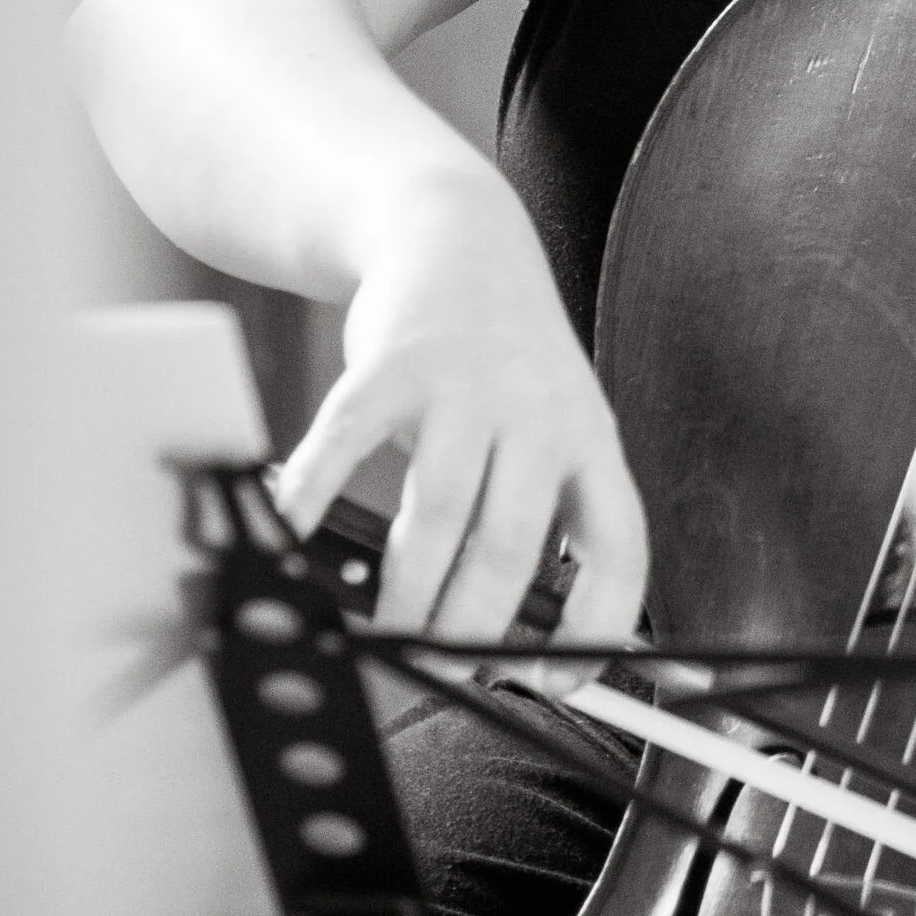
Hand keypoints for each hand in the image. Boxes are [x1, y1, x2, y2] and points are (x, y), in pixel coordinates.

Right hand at [273, 159, 648, 661]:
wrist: (458, 235)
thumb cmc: (507, 362)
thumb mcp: (556, 427)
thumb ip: (543, 515)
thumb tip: (523, 639)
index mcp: (590, 440)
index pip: (619, 546)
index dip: (598, 625)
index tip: (561, 680)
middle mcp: (537, 413)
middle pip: (512, 544)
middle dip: (475, 628)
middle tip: (446, 670)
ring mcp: (464, 386)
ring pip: (437, 512)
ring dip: (407, 593)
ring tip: (388, 638)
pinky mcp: (390, 364)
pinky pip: (346, 444)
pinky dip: (317, 499)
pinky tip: (297, 540)